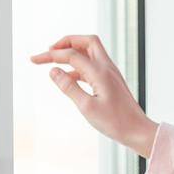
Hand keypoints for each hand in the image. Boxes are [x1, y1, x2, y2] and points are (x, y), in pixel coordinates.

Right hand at [29, 34, 157, 157]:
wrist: (138, 132)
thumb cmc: (116, 123)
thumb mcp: (87, 108)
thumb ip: (69, 87)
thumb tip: (53, 71)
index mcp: (100, 73)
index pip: (72, 54)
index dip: (51, 55)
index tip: (34, 60)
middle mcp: (107, 68)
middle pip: (86, 41)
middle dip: (66, 42)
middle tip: (50, 51)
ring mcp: (111, 73)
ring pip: (90, 52)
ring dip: (72, 52)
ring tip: (54, 61)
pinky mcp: (111, 81)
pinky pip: (93, 65)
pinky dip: (78, 66)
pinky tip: (68, 77)